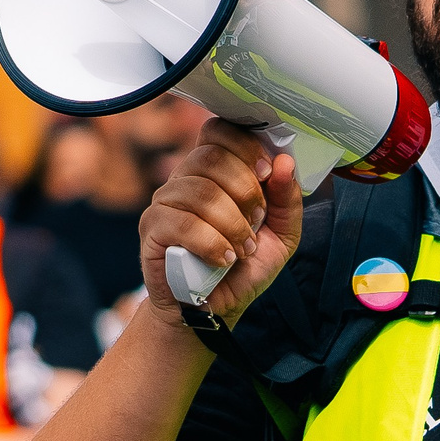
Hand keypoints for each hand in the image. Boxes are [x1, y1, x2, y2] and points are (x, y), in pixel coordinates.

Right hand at [139, 117, 303, 325]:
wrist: (212, 309)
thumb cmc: (242, 267)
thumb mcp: (280, 235)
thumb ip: (286, 200)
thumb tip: (286, 163)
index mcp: (213, 171)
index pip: (219, 131)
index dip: (245, 146)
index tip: (266, 173)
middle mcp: (185, 178)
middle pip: (211, 158)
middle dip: (245, 190)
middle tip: (256, 220)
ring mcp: (164, 202)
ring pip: (200, 192)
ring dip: (233, 224)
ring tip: (243, 248)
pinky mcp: (152, 229)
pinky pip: (182, 223)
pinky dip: (212, 243)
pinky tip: (224, 259)